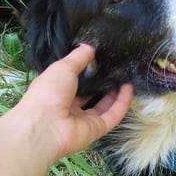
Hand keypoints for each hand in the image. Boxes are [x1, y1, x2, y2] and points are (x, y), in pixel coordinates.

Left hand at [15, 44, 133, 159]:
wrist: (45, 126)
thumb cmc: (48, 93)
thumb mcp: (62, 67)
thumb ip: (78, 57)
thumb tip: (90, 47)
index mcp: (57, 93)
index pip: (74, 83)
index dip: (86, 72)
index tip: (100, 60)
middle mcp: (70, 107)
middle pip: (90, 95)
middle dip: (103, 83)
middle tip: (117, 69)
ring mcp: (84, 120)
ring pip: (104, 106)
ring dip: (116, 93)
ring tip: (126, 77)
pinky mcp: (97, 128)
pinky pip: (113, 115)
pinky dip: (122, 102)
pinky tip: (129, 88)